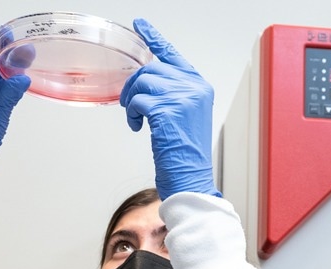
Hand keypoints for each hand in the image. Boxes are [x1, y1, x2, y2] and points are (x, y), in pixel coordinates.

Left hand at [119, 19, 217, 198]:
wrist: (191, 180)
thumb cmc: (186, 155)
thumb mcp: (184, 117)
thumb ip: (172, 94)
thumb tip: (145, 83)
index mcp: (200, 87)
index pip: (173, 55)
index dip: (154, 38)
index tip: (140, 25)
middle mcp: (194, 88)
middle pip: (152, 68)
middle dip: (134, 85)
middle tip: (130, 105)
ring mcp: (182, 97)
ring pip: (142, 81)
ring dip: (131, 101)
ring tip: (135, 119)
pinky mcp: (167, 110)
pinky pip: (137, 100)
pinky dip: (131, 114)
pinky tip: (138, 127)